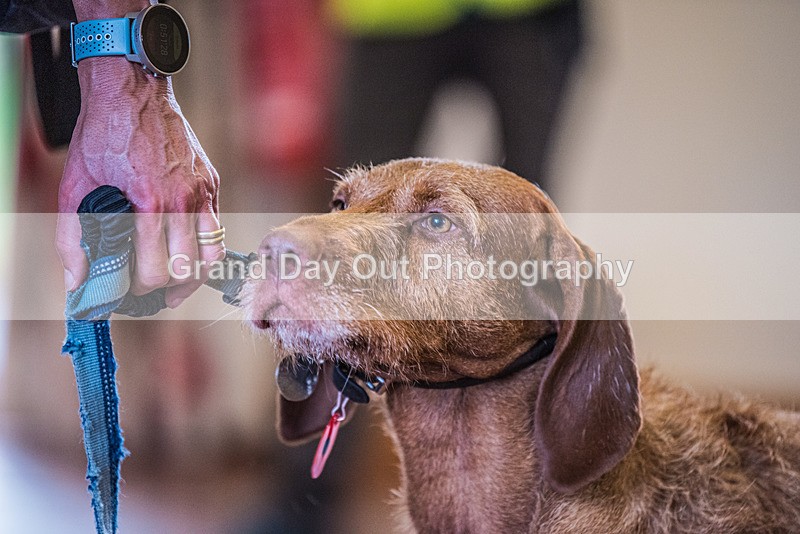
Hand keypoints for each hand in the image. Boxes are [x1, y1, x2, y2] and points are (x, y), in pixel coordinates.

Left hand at [56, 58, 222, 307]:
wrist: (132, 91)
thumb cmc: (102, 136)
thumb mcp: (74, 187)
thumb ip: (72, 239)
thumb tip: (77, 282)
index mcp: (149, 203)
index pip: (157, 271)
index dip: (141, 288)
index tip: (129, 289)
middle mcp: (182, 200)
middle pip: (188, 271)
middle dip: (167, 288)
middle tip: (150, 290)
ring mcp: (202, 192)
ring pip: (212, 256)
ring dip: (194, 275)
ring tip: (176, 281)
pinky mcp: (212, 183)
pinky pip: (218, 230)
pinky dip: (204, 248)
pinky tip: (185, 249)